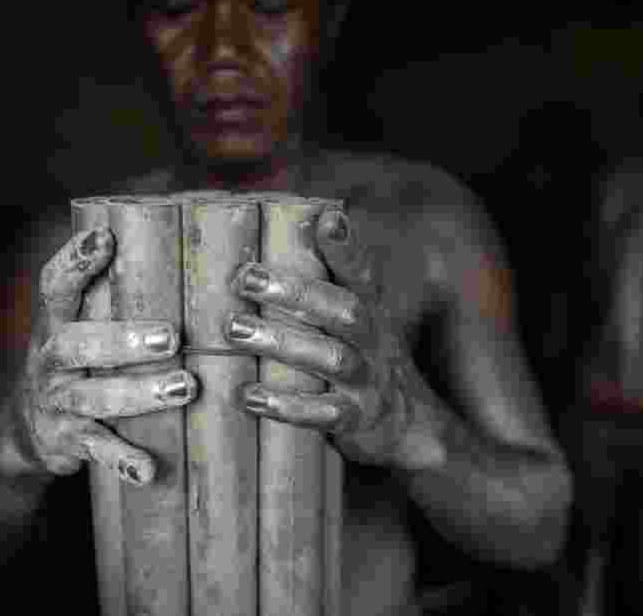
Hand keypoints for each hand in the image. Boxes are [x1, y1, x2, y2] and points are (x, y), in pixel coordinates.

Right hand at [4, 228, 196, 485]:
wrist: (29, 429)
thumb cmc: (82, 362)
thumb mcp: (84, 325)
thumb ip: (119, 296)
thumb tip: (197, 257)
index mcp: (57, 322)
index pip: (55, 285)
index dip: (74, 261)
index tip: (104, 239)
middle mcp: (50, 359)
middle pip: (77, 344)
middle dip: (124, 339)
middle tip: (171, 337)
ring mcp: (57, 402)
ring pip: (94, 397)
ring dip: (139, 393)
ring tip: (185, 388)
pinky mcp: (66, 440)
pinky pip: (95, 450)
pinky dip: (122, 460)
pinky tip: (148, 470)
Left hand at [225, 209, 438, 468]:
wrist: (408, 423)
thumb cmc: (357, 357)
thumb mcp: (351, 320)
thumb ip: (316, 290)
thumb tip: (257, 252)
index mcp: (369, 308)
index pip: (362, 272)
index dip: (347, 248)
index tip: (329, 220)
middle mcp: (373, 339)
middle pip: (344, 310)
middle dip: (295, 292)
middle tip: (245, 277)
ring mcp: (367, 380)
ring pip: (329, 358)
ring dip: (280, 342)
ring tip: (234, 329)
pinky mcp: (356, 418)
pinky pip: (324, 413)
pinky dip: (287, 406)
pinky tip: (249, 396)